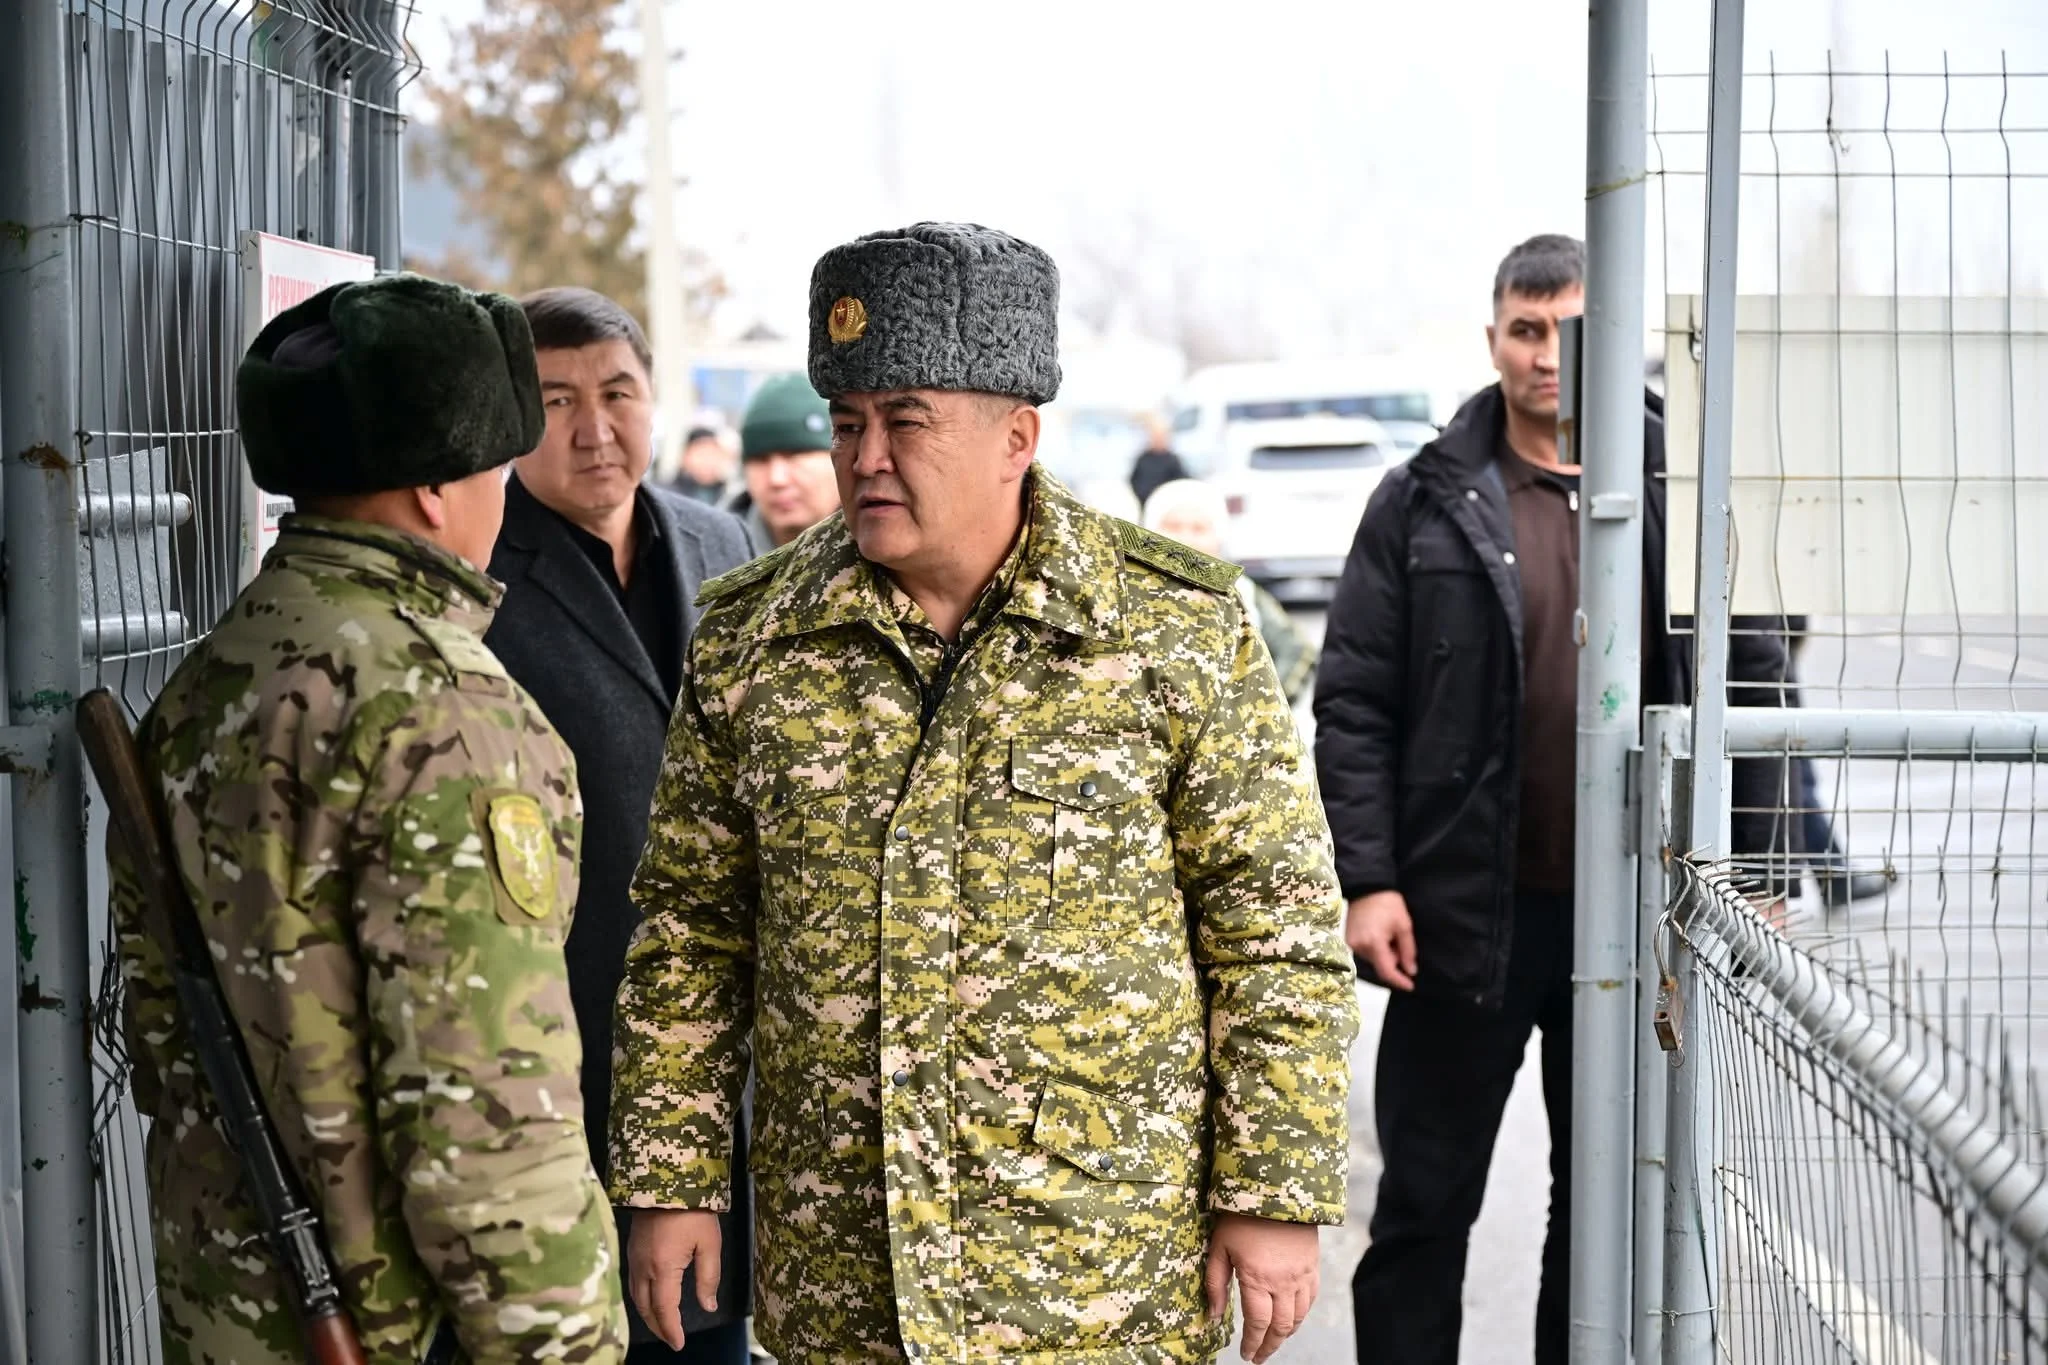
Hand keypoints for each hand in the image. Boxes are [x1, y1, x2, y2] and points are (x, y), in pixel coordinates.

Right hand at [627, 1208, 721, 1350]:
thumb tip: (708, 1306)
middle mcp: (643, 1268)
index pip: (665, 1309)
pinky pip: (632, 1284)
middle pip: (646, 1308)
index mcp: (663, 1268)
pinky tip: (650, 1302)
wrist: (667, 1179)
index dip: (671, 1329)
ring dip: (648, 1315)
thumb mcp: (709, 1243)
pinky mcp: (631, 1250)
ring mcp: (634, 1259)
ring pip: (636, 1298)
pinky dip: (641, 1300)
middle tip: (671, 1340)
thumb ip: (709, 1278)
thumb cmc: (693, 1211)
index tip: (679, 1344)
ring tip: (662, 1326)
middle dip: (658, 1327)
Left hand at [1204, 1213, 1319, 1362]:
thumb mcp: (1219, 1247)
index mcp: (1257, 1279)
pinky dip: (1301, 1315)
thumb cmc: (1241, 1217)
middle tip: (1259, 1356)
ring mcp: (1301, 1276)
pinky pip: (1310, 1299)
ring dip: (1286, 1334)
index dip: (1252, 1343)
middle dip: (1269, 1345)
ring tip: (1273, 1341)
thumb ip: (1216, 1284)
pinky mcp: (1312, 1266)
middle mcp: (1283, 1283)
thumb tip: (1214, 1317)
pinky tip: (1292, 1318)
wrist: (1275, 1189)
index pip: (1257, 1324)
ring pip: (1298, 1317)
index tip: (1246, 1354)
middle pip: (1280, 1327)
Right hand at [1345, 890, 1416, 990]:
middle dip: (1392, 958)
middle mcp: (1359, 946)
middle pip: (1380, 964)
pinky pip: (1365, 952)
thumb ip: (1407, 951)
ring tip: (1387, 933)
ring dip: (1383, 953)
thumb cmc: (1387, 904)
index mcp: (1374, 942)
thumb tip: (1410, 971)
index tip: (1410, 986)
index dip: (1399, 981)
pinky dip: (1375, 948)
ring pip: (1373, 959)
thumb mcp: (1404, 925)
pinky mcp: (1348, 939)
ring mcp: (1351, 943)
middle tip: (1398, 940)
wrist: (1367, 888)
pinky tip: (1378, 933)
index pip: (1386, 971)